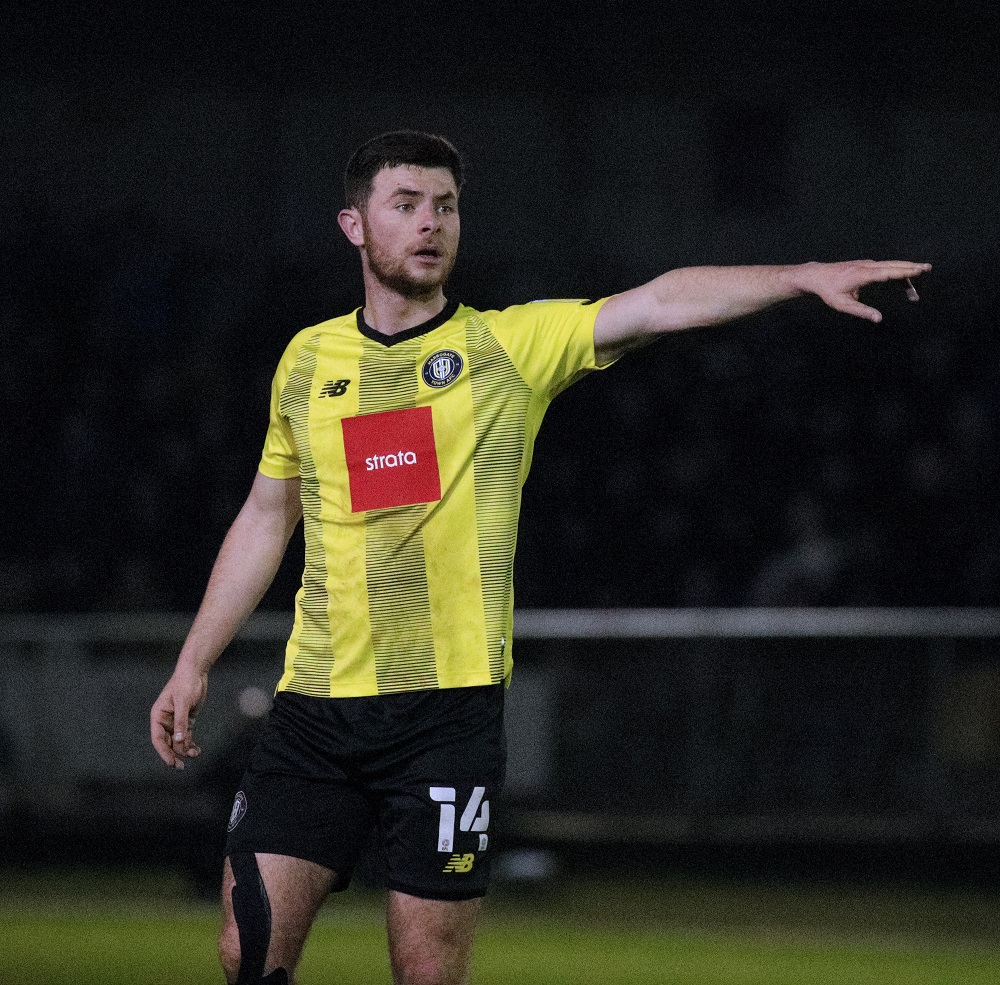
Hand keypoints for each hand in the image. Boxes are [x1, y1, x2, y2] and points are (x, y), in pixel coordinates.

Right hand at [150, 664, 207, 768]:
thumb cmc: (185, 684)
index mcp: (158, 716)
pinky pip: (186, 735)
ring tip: (195, 753)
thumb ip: (180, 721)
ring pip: (178, 740)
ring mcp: (176, 721)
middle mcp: (165, 720)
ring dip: (184, 749)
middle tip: (180, 766)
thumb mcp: (183, 702)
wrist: (195, 672)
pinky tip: (196, 749)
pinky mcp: (187, 720)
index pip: (157, 738)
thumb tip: (179, 740)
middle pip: (167, 742)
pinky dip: (190, 743)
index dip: (163, 751)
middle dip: (174, 754)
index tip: (171, 762)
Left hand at [797, 259, 931, 322]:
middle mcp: (867, 266)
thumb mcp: (843, 305)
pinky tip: (906, 278)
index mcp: (861, 274)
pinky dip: (898, 271)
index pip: (887, 273)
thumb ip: (861, 311)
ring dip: (906, 270)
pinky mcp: (867, 265)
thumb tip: (879, 319)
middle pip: (893, 265)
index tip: (918, 272)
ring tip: (921, 275)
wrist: (817, 276)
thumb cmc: (829, 291)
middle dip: (911, 267)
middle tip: (928, 268)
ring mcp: (867, 263)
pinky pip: (886, 266)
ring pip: (891, 265)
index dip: (903, 272)